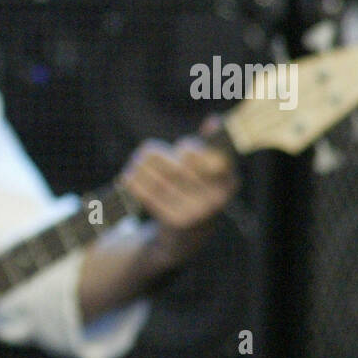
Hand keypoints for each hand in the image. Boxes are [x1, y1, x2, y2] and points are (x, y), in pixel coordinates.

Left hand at [119, 115, 238, 269]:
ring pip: (162, 181)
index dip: (192, 151)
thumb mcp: (208, 170)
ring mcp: (198, 213)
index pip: (214, 159)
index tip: (179, 148)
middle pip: (180, 168)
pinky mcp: (177, 223)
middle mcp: (217, 199)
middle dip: (159, 156)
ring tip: (134, 163)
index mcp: (229, 181)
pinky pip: (152, 197)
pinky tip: (128, 178)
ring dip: (142, 168)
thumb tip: (214, 121)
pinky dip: (136, 185)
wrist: (188, 236)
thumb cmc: (196, 191)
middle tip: (146, 151)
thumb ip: (209, 146)